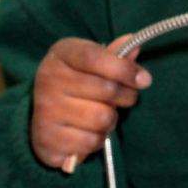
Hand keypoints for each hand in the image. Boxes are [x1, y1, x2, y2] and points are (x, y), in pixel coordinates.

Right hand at [30, 34, 150, 172]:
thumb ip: (115, 56)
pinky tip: (89, 131)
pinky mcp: (46, 138)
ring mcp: (45, 110)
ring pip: (102, 118)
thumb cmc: (78, 81)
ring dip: (111, 120)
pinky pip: (91, 141)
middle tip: (126, 98)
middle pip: (107, 89)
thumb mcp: (94, 61)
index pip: (96, 58)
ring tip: (104, 114)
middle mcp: (48, 79)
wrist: (43, 112)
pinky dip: (98, 139)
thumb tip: (135, 46)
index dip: (125, 69)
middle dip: (126, 96)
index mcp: (62, 54)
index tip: (144, 79)